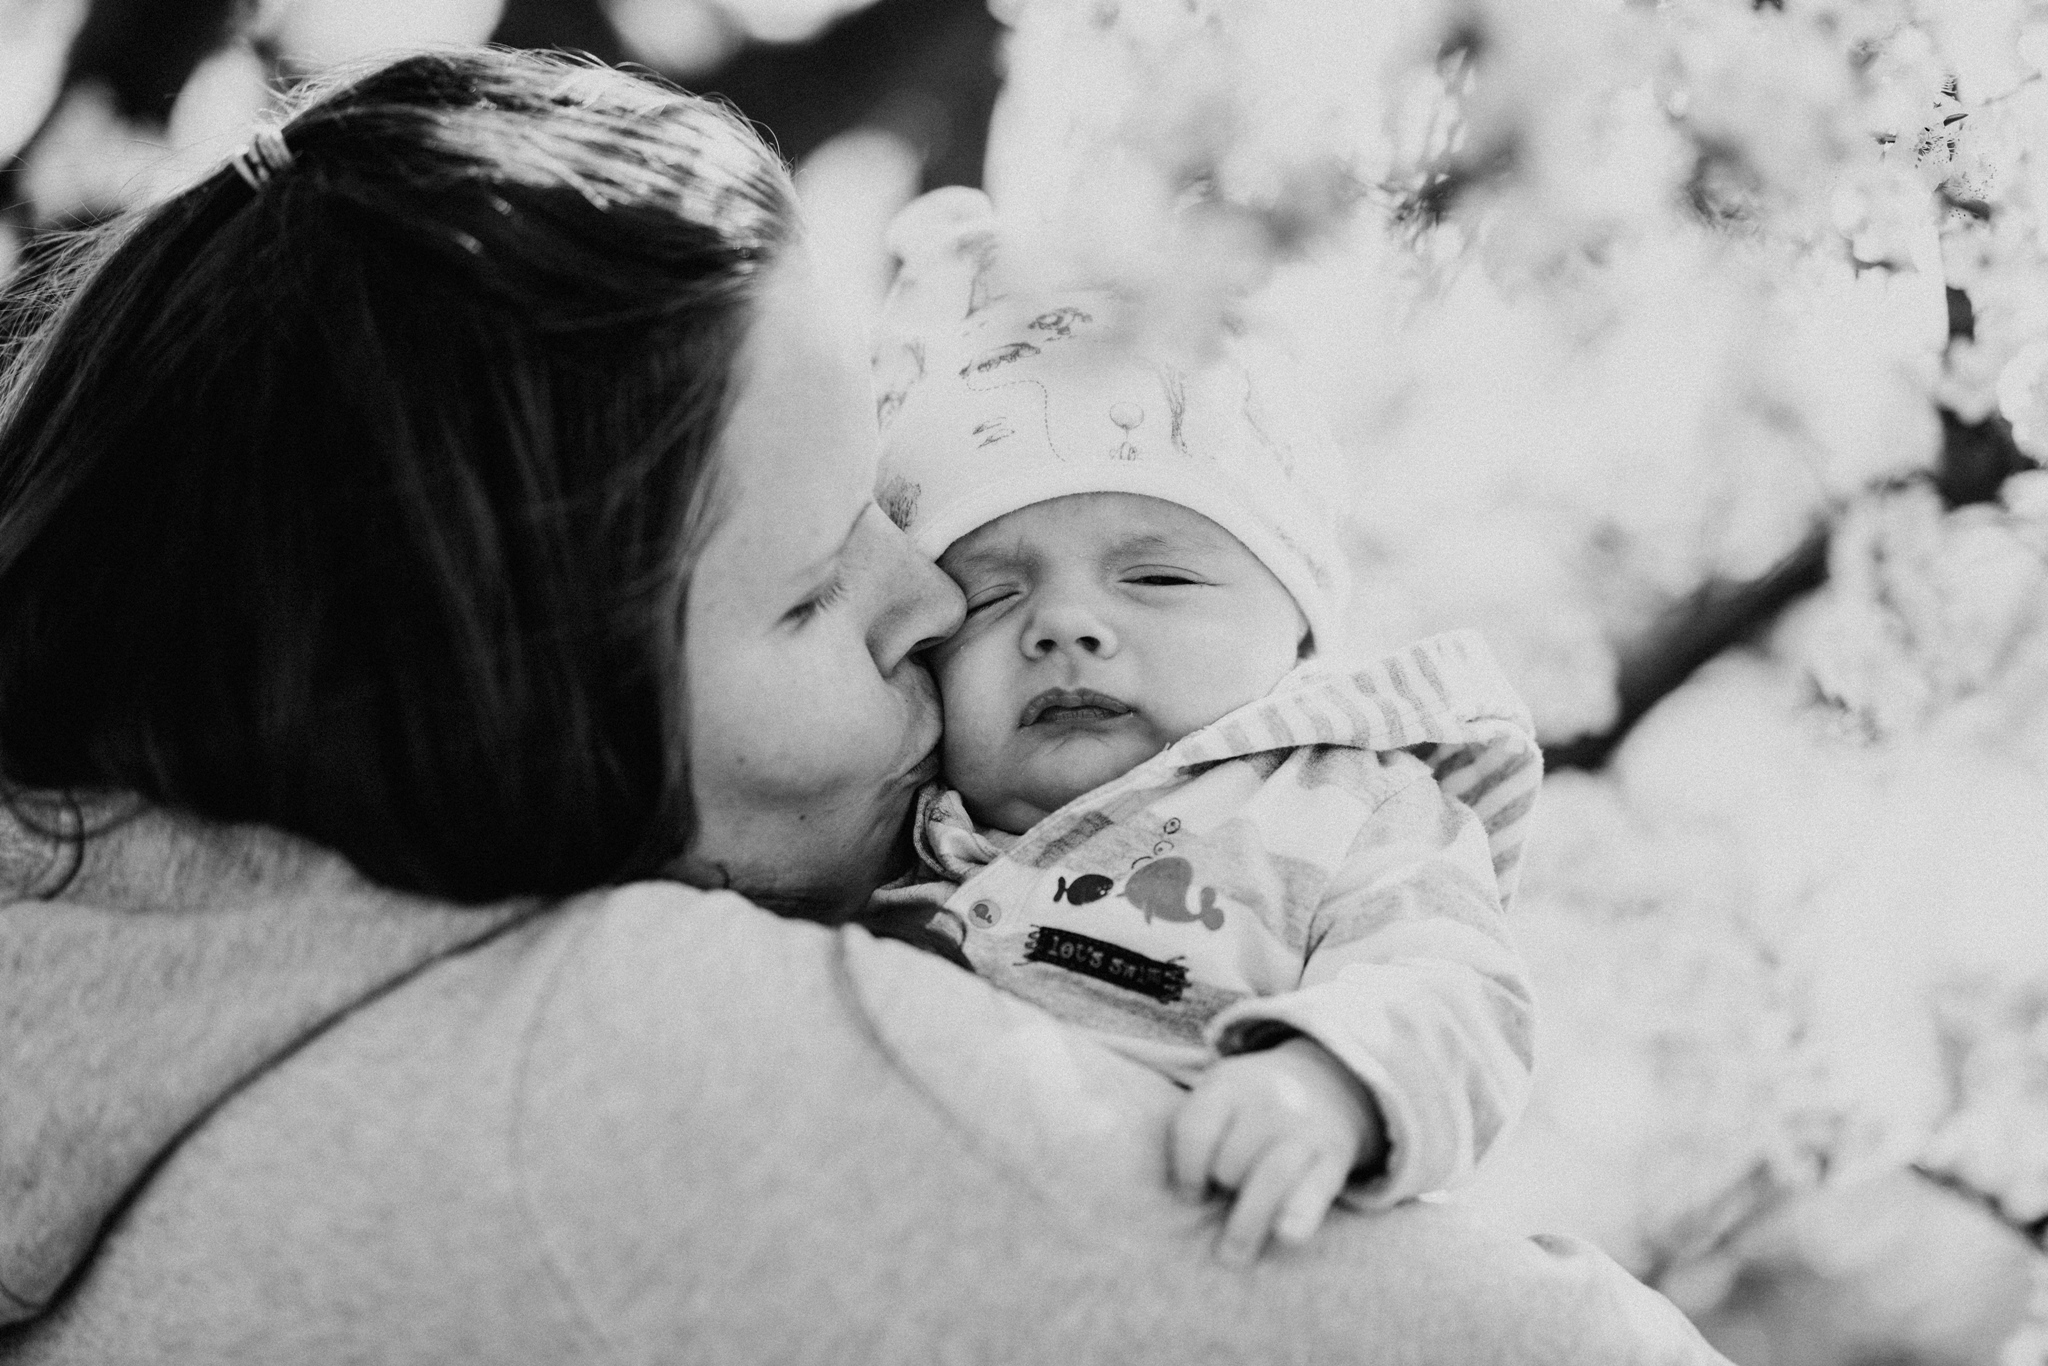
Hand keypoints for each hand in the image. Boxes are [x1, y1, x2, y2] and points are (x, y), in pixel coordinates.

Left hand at [1168, 1036, 1385, 1265]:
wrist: (1326, 1082)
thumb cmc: (1251, 1108)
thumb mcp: (1219, 1096)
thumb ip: (1196, 1134)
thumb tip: (1182, 1204)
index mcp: (1228, 1083)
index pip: (1193, 1131)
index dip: (1185, 1172)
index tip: (1190, 1195)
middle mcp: (1269, 1098)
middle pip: (1230, 1161)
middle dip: (1223, 1187)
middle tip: (1224, 1200)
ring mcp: (1305, 1125)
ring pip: (1269, 1178)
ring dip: (1247, 1223)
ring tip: (1232, 1257)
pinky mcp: (1334, 1155)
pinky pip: (1316, 1189)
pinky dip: (1300, 1213)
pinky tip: (1285, 1235)